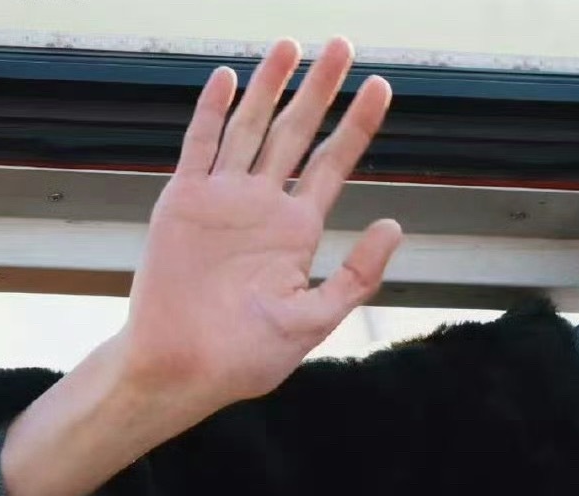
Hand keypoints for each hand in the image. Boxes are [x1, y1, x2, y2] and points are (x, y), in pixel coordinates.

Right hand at [119, 37, 402, 418]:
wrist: (183, 369)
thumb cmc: (247, 356)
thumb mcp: (315, 319)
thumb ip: (357, 275)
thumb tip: (395, 226)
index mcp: (297, 230)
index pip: (335, 163)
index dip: (358, 124)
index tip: (381, 87)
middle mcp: (264, 206)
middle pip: (297, 133)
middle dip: (319, 89)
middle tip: (341, 44)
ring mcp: (223, 200)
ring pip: (250, 127)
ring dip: (269, 86)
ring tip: (290, 45)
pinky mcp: (183, 202)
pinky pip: (199, 146)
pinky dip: (211, 111)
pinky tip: (227, 78)